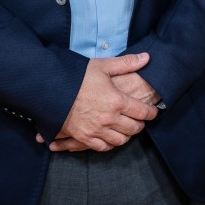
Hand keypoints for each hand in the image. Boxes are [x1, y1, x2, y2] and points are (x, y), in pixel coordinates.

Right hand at [36, 52, 159, 151]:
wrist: (51, 90)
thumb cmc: (77, 76)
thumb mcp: (103, 66)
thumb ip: (126, 63)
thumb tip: (147, 58)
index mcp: (117, 101)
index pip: (142, 112)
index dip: (151, 113)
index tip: (154, 111)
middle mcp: (109, 118)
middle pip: (134, 128)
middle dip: (140, 124)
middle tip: (141, 120)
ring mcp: (96, 130)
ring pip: (120, 140)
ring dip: (127, 135)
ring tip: (127, 129)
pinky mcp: (84, 137)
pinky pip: (103, 147)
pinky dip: (110, 144)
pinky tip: (111, 137)